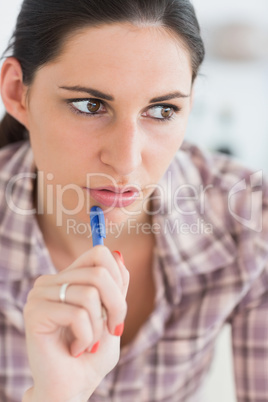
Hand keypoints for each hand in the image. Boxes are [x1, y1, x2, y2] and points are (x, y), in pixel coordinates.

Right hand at [23, 246, 128, 401]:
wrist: (73, 389)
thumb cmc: (92, 355)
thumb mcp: (112, 315)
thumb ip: (115, 286)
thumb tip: (118, 255)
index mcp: (68, 278)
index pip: (99, 253)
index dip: (118, 278)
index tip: (118, 308)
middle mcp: (51, 281)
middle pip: (99, 273)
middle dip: (116, 306)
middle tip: (112, 329)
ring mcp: (40, 295)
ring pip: (89, 294)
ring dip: (98, 327)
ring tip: (88, 344)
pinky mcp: (35, 313)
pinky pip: (77, 314)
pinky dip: (86, 337)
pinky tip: (75, 349)